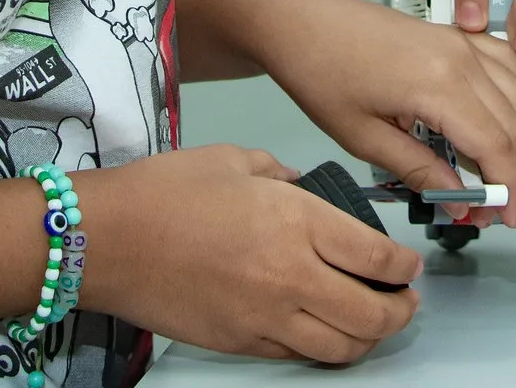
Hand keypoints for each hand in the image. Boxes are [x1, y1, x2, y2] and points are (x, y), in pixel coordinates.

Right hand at [79, 144, 421, 363]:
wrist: (107, 239)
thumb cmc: (163, 194)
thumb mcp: (234, 161)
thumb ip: (282, 174)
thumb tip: (305, 186)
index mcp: (296, 222)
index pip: (378, 257)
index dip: (404, 266)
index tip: (408, 264)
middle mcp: (290, 275)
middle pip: (373, 313)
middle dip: (401, 310)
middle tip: (405, 300)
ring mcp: (265, 316)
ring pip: (342, 346)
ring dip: (369, 338)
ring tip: (373, 323)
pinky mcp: (240, 342)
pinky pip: (297, 356)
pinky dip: (322, 348)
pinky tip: (323, 332)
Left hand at [250, 0, 515, 229]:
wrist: (299, 21)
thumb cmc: (320, 72)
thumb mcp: (363, 137)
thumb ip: (418, 169)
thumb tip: (457, 199)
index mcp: (439, 84)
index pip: (495, 145)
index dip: (505, 187)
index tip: (503, 217)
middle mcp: (460, 57)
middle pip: (511, 123)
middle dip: (507, 169)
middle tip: (486, 203)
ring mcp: (460, 41)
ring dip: (513, 135)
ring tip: (489, 169)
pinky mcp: (452, 34)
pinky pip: (503, 63)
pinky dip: (509, 95)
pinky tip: (494, 117)